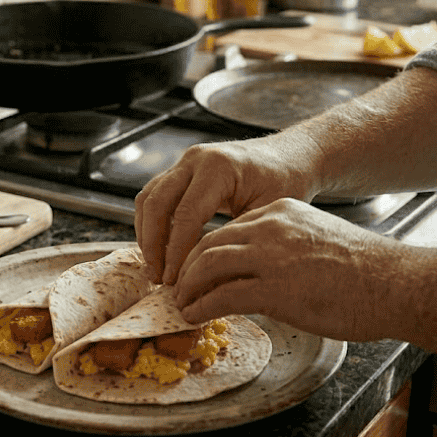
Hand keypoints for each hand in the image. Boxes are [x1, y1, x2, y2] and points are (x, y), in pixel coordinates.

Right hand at [135, 136, 317, 283]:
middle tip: (158, 277)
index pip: (185, 215)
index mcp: (219, 168)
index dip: (175, 251)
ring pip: (148, 198)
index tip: (174, 280)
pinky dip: (151, 223)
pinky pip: (154, 196)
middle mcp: (195, 160)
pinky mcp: (181, 171)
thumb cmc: (287, 182)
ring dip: (146, 234)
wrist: (290, 156)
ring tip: (155, 267)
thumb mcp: (268, 213)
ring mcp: (185, 162)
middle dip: (152, 244)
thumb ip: (236, 239)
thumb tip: (208, 279)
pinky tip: (160, 249)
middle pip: (156, 203)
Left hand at [175, 198, 396, 342]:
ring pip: (208, 265)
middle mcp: (270, 227)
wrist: (398, 284)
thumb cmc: (368, 270)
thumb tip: (261, 272)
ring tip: (180, 303)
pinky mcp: (274, 289)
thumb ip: (286, 249)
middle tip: (178, 286)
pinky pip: (221, 296)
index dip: (205, 250)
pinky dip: (200, 307)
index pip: (228, 228)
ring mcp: (270, 257)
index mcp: (281, 212)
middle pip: (209, 243)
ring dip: (188, 286)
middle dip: (187, 266)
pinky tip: (193, 316)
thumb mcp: (317, 241)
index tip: (195, 268)